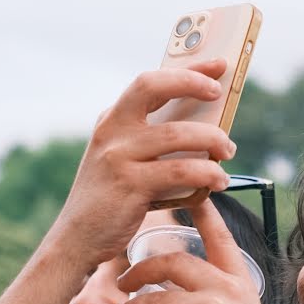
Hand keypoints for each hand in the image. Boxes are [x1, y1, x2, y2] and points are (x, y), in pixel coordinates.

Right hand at [49, 64, 236, 269]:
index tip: (218, 65)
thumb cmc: (109, 199)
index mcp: (112, 120)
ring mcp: (118, 156)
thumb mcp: (122, 160)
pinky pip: (180, 171)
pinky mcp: (130, 185)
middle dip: (192, 83)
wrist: (76, 239)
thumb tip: (203, 126)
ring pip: (177, 134)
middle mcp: (111, 131)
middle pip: (154, 87)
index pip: (149, 82)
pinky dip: (207, 173)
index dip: (186, 70)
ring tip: (227, 152)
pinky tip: (219, 181)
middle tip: (220, 95)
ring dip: (212, 140)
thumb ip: (150, 140)